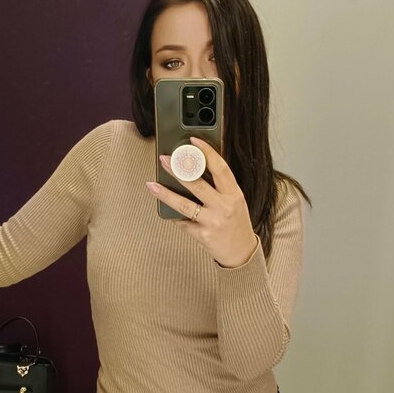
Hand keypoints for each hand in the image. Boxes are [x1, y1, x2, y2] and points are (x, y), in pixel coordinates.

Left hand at [149, 136, 258, 266]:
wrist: (241, 252)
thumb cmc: (236, 222)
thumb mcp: (235, 201)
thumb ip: (220, 186)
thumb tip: (196, 167)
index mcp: (234, 194)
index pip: (220, 168)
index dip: (207, 152)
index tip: (193, 141)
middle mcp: (224, 207)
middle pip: (197, 184)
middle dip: (178, 169)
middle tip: (164, 159)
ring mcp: (212, 222)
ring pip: (184, 204)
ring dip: (165, 193)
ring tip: (152, 184)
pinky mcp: (202, 235)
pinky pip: (183, 222)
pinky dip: (173, 214)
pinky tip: (164, 208)